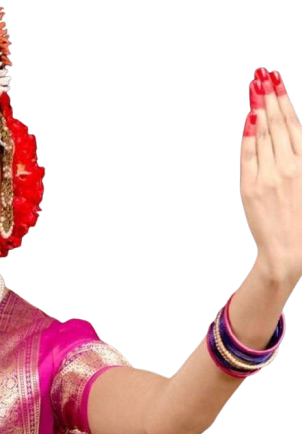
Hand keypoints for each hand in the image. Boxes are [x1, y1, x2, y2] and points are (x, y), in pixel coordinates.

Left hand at [240, 67, 301, 283]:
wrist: (289, 250)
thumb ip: (301, 155)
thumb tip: (292, 130)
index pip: (295, 123)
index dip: (285, 98)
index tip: (277, 79)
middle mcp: (290, 166)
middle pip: (278, 123)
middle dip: (270, 95)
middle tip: (262, 73)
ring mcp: (268, 176)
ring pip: (263, 134)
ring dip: (258, 107)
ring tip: (253, 86)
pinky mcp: (250, 188)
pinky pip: (248, 156)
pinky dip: (248, 136)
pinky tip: (248, 117)